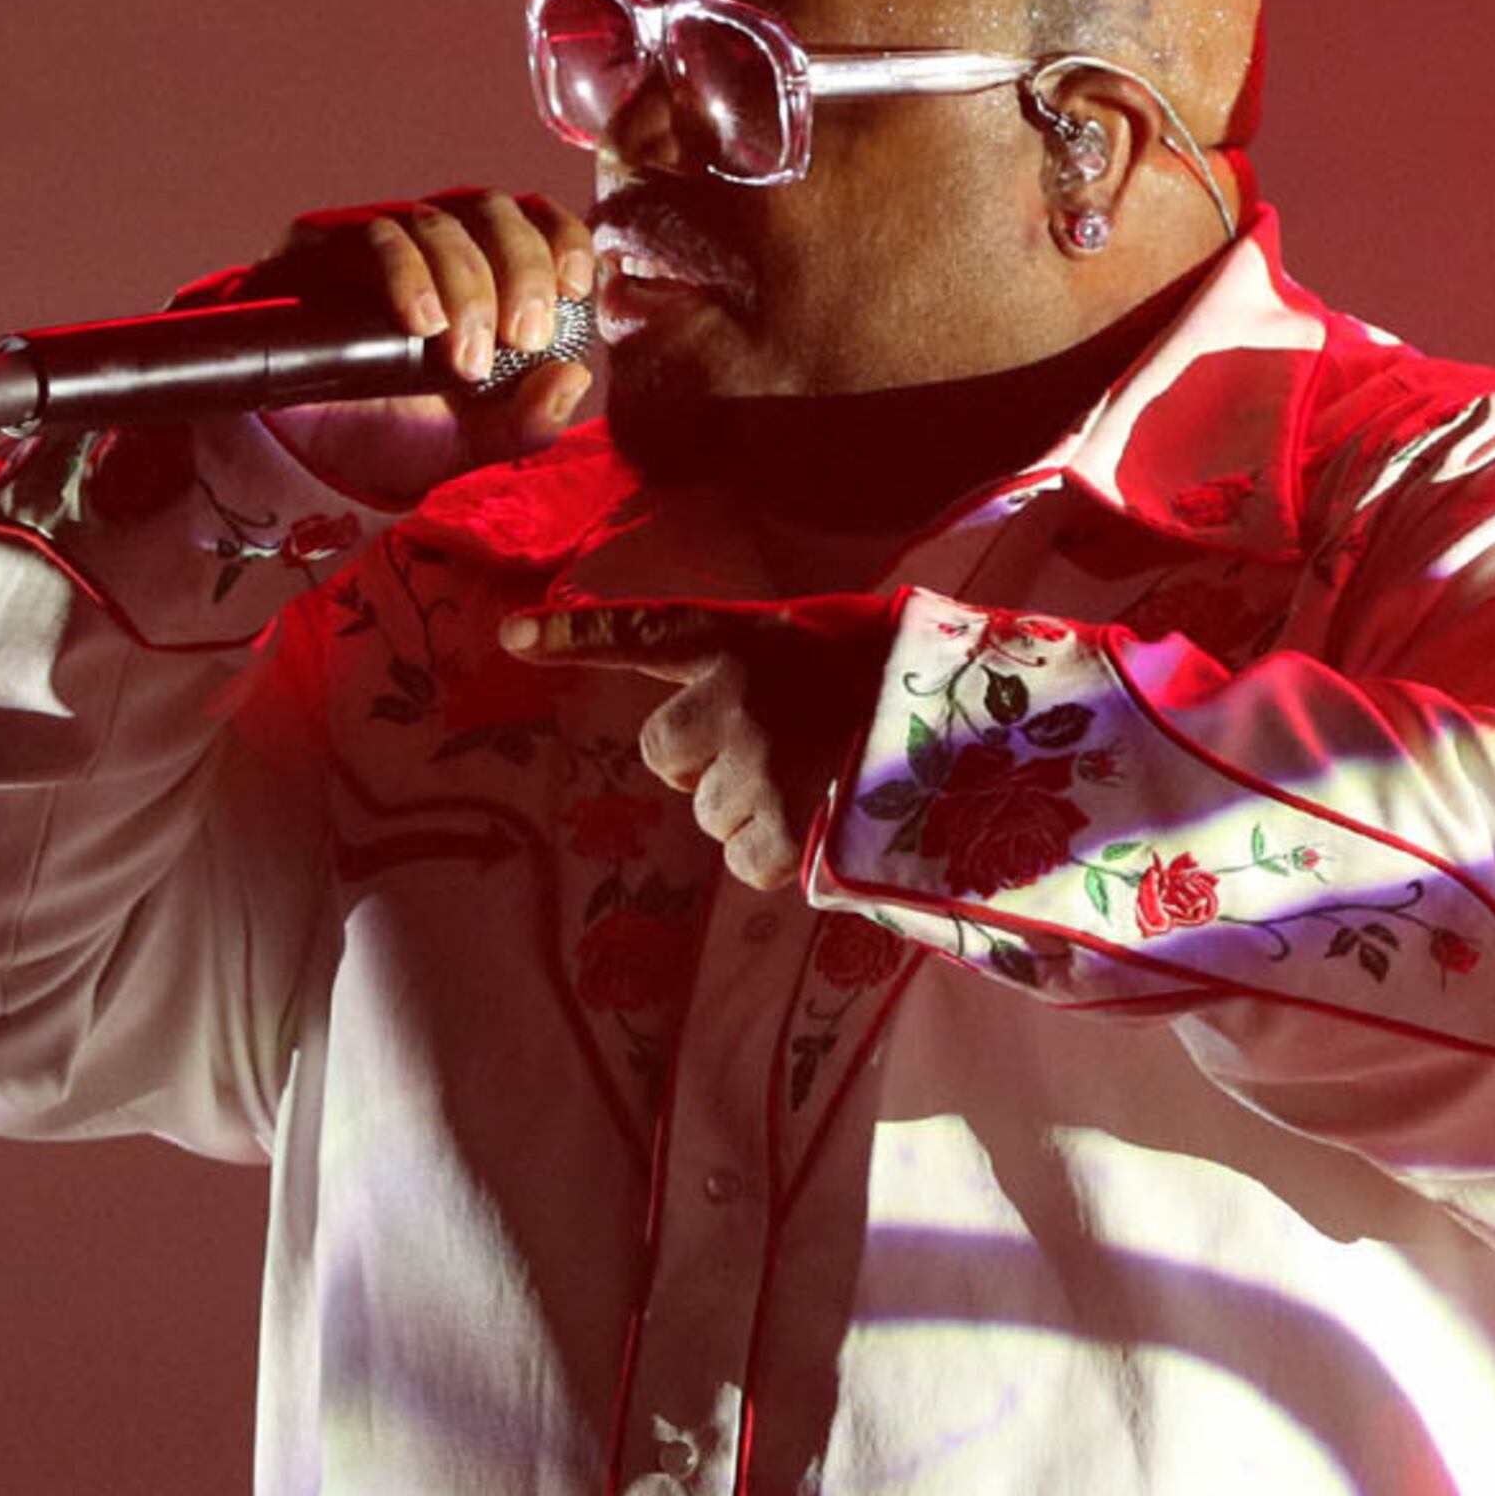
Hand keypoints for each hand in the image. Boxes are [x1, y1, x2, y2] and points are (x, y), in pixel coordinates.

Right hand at [237, 189, 597, 508]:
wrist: (302, 455)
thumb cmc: (393, 434)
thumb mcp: (471, 440)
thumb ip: (526, 419)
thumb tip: (576, 377)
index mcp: (483, 272)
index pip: (533, 222)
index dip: (561, 239)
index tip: (574, 288)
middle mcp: (434, 244)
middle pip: (493, 212)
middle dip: (520, 271)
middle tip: (523, 338)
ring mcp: (378, 239)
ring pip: (437, 222)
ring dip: (465, 285)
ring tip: (464, 356)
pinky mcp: (322, 245)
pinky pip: (373, 235)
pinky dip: (406, 274)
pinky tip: (420, 322)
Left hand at [502, 593, 898, 890]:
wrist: (982, 727)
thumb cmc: (908, 677)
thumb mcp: (834, 639)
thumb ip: (772, 665)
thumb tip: (740, 723)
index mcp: (746, 639)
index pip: (644, 632)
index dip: (575, 635)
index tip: (512, 637)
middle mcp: (736, 697)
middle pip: (665, 753)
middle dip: (703, 766)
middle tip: (773, 755)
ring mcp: (755, 764)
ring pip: (710, 814)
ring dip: (750, 812)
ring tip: (819, 788)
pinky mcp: (782, 828)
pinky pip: (745, 863)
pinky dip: (778, 858)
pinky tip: (826, 827)